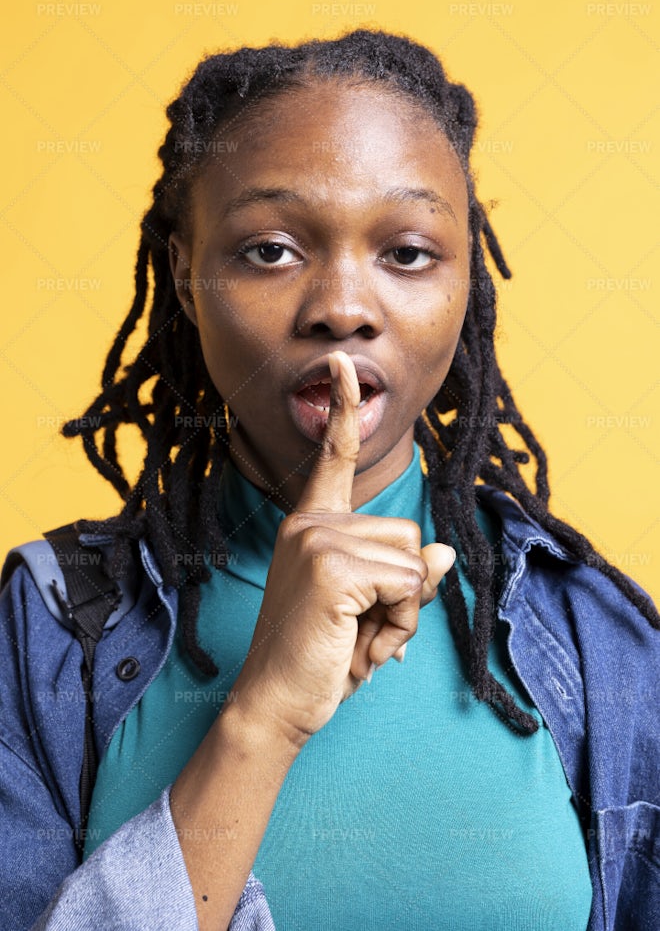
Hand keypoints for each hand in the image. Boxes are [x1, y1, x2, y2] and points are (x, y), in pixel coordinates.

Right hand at [232, 351, 455, 747]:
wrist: (277, 705)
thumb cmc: (320, 659)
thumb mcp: (370, 612)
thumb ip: (403, 577)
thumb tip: (442, 550)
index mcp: (312, 525)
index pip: (332, 459)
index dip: (342, 411)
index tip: (342, 364)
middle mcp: (310, 522)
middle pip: (408, 533)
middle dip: (403, 590)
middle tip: (361, 627)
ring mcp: (317, 539)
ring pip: (412, 559)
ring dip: (402, 609)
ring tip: (358, 636)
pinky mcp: (330, 564)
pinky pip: (406, 583)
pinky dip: (398, 621)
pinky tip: (359, 642)